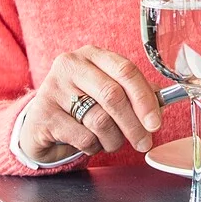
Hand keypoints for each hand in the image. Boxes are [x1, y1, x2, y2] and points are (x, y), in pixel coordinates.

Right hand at [19, 45, 161, 165]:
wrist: (39, 123)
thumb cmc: (79, 106)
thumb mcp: (105, 92)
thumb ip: (133, 93)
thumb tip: (161, 103)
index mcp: (92, 54)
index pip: (126, 70)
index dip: (144, 98)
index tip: (155, 122)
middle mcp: (71, 65)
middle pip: (113, 95)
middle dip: (134, 124)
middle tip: (144, 142)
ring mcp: (53, 88)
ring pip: (99, 120)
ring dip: (113, 139)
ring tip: (112, 143)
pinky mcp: (43, 114)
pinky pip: (83, 137)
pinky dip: (93, 147)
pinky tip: (89, 143)